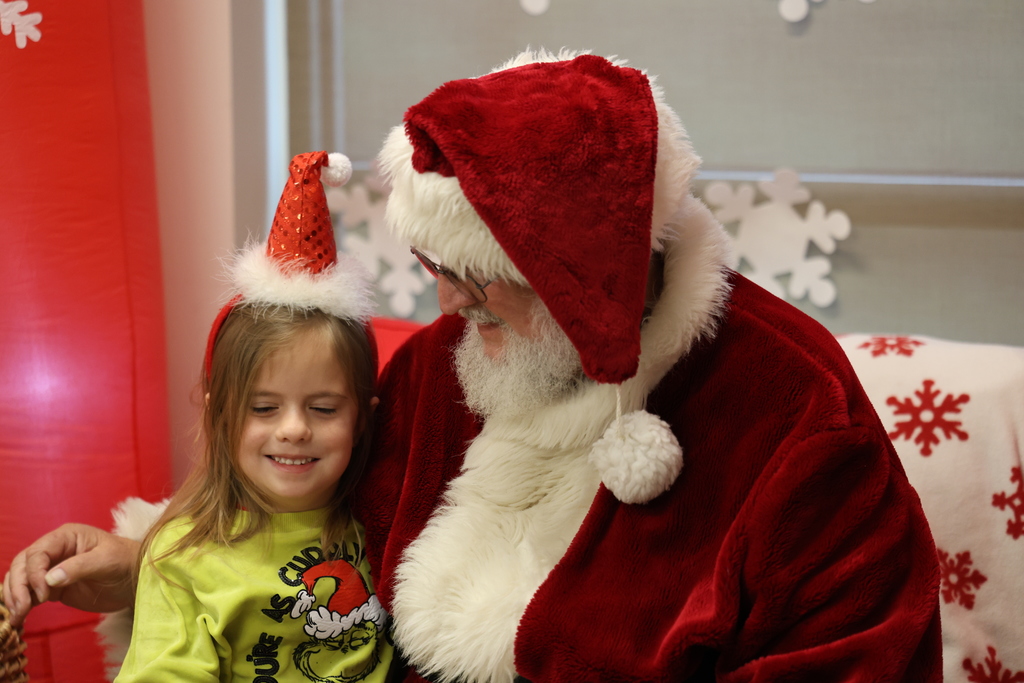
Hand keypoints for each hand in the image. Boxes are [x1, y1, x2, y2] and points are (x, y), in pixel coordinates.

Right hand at [2, 523, 139, 627]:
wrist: (136, 579)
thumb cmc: (126, 561)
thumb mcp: (107, 561)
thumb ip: (79, 567)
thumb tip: (49, 579)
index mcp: (66, 537)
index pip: (38, 553)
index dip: (34, 573)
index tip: (43, 593)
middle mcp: (54, 550)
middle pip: (22, 565)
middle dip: (17, 586)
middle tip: (21, 610)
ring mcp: (51, 569)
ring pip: (21, 578)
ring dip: (14, 596)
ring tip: (17, 617)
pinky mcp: (53, 588)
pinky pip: (29, 593)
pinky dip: (21, 603)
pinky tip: (19, 617)